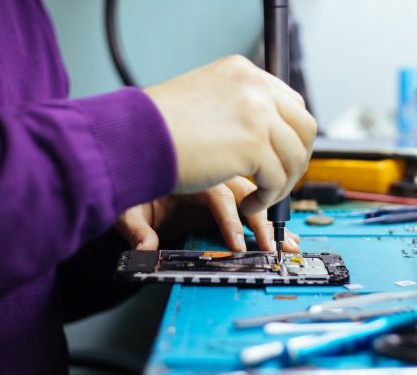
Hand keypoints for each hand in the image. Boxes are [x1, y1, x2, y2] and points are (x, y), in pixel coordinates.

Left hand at [116, 176, 300, 252]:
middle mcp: (211, 173)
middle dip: (261, 221)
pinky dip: (270, 212)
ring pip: (255, 193)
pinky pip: (254, 197)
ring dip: (272, 218)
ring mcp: (221, 179)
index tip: (237, 245)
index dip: (229, 221)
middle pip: (245, 192)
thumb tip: (144, 248)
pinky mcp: (226, 191)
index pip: (218, 196)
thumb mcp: (128, 208)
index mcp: (190, 173)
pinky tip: (284, 230)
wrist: (131, 168)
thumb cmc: (132, 189)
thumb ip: (137, 229)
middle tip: (272, 246)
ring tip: (288, 241)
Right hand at [143, 56, 316, 215]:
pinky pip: (277, 179)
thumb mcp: (203, 99)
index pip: (289, 102)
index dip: (291, 135)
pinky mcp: (254, 145)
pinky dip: (267, 198)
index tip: (282, 156)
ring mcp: (258, 114)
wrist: (132, 138)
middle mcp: (255, 87)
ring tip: (262, 198)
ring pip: (295, 156)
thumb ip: (236, 107)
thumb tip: (265, 131)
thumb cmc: (156, 126)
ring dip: (283, 183)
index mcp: (242, 71)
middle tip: (281, 181)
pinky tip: (250, 205)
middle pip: (304, 126)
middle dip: (297, 159)